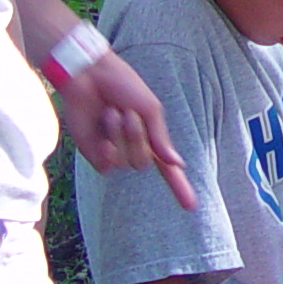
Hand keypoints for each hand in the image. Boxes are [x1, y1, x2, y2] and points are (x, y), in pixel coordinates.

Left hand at [57, 51, 195, 209]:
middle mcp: (133, 148)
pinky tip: (102, 133)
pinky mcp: (93, 153)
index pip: (168, 170)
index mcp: (151, 138)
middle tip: (127, 112)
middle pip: (144, 163)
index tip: (192, 207)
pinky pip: (106, 166)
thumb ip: (161, 137)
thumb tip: (177, 164)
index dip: (180, 189)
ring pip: (125, 163)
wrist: (90, 75)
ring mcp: (113, 151)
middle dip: (137, 137)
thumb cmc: (122, 84)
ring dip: (120, 136)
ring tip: (111, 113)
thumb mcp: (150, 107)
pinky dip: (107, 151)